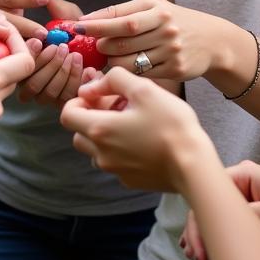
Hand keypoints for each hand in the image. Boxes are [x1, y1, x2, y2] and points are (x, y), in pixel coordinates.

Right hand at [17, 0, 95, 106]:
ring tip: (75, 55)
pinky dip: (77, 82)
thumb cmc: (80, 31)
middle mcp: (30, 83)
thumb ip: (56, 9)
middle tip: (62, 48)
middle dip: (47, 64)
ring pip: (47, 93)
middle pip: (31, 83)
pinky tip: (88, 68)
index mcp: (26, 61)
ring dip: (62, 73)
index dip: (27, 53)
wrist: (103, 51)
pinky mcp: (64, 105)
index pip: (19, 63)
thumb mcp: (68, 17)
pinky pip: (67, 99)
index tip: (39, 40)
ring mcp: (46, 97)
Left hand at [60, 67, 216, 191]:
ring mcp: (115, 171)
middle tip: (116, 104)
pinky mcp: (130, 180)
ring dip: (105, 133)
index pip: (67, 114)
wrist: (192, 164)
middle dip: (91, 116)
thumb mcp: (143, 88)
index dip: (78, 100)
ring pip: (96, 149)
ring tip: (132, 120)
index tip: (98, 94)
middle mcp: (101, 154)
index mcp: (99, 129)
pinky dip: (120, 148)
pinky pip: (115, 161)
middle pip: (79, 133)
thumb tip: (92, 86)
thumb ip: (113, 79)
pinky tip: (143, 138)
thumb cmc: (169, 123)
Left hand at [76, 0, 224, 81]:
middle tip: (96, 47)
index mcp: (157, 9)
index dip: (97, 25)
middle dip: (103, 45)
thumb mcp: (154, 7)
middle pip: (123, 41)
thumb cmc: (174, 21)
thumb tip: (89, 19)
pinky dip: (128, 74)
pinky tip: (124, 71)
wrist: (212, 40)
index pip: (121, 19)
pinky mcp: (175, 69)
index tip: (78, 28)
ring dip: (112, 62)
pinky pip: (142, 75)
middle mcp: (165, 28)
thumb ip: (124, 12)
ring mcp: (171, 50)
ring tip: (109, 58)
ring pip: (130, 61)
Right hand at [180, 160, 259, 259]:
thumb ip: (251, 215)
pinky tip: (211, 250)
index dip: (200, 223)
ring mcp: (246, 196)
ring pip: (216, 215)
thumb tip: (225, 225)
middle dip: (199, 231)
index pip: (208, 195)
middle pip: (208, 205)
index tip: (200, 249)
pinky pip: (228, 222)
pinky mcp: (252, 209)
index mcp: (244, 174)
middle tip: (197, 257)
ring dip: (206, 235)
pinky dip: (217, 236)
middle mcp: (241, 182)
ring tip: (200, 257)